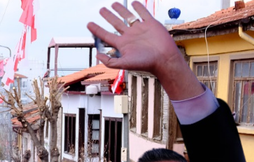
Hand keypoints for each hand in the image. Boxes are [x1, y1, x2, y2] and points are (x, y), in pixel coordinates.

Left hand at [87, 2, 201, 100]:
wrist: (164, 59)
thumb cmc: (146, 63)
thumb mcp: (124, 63)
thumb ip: (109, 61)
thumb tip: (97, 55)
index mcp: (122, 44)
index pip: (105, 35)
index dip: (96, 29)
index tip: (89, 24)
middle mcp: (130, 35)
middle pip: (115, 23)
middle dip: (108, 16)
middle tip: (102, 10)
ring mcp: (140, 29)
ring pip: (127, 17)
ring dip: (120, 10)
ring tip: (113, 4)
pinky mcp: (151, 24)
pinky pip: (143, 13)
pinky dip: (138, 7)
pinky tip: (133, 3)